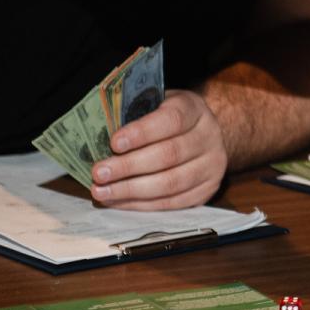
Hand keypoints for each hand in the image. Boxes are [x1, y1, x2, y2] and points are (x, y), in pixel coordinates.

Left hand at [91, 90, 227, 209]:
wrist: (203, 134)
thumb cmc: (167, 119)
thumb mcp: (155, 105)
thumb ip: (134, 116)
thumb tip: (98, 138)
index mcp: (194, 109)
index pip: (171, 120)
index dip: (142, 133)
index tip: (114, 143)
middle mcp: (208, 137)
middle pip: (169, 155)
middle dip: (128, 166)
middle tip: (99, 173)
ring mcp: (211, 166)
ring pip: (171, 183)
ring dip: (131, 190)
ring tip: (102, 192)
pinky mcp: (207, 190)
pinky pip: (173, 202)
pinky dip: (142, 204)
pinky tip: (119, 201)